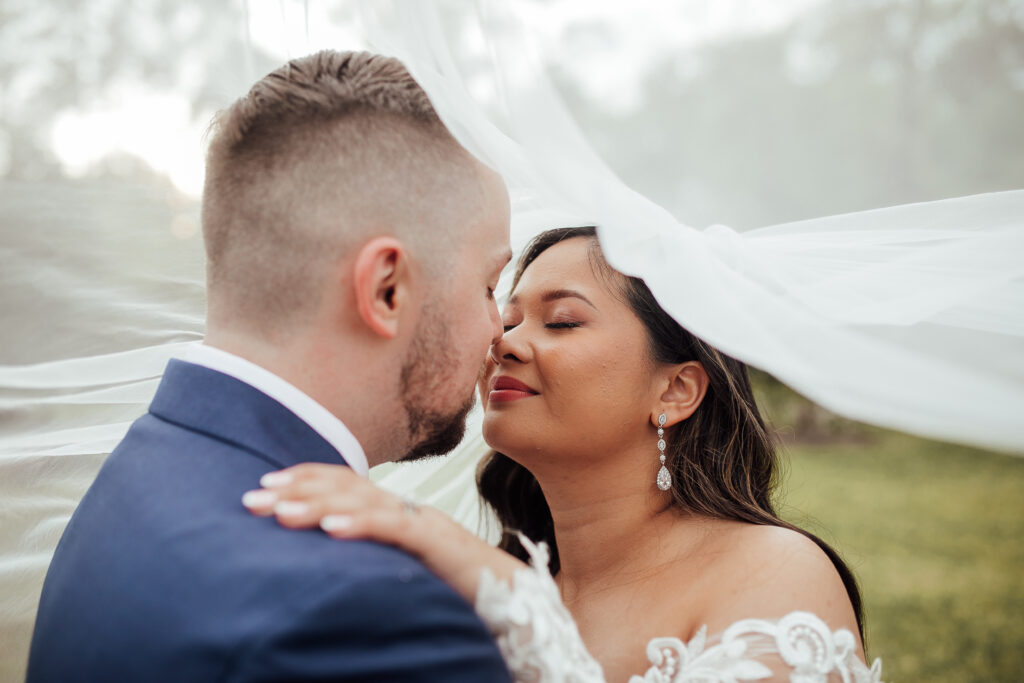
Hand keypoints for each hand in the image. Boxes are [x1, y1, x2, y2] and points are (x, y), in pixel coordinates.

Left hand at [241, 463, 525, 603]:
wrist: (512, 601)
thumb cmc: (454, 591)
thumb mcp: (397, 570)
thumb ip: (367, 559)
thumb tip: (321, 561)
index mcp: (394, 514)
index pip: (345, 483)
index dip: (305, 480)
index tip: (264, 488)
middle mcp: (406, 510)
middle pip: (347, 487)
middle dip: (296, 490)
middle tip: (252, 499)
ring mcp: (423, 523)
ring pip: (366, 502)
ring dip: (319, 505)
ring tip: (281, 513)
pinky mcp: (439, 543)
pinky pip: (397, 529)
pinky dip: (362, 526)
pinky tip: (331, 532)